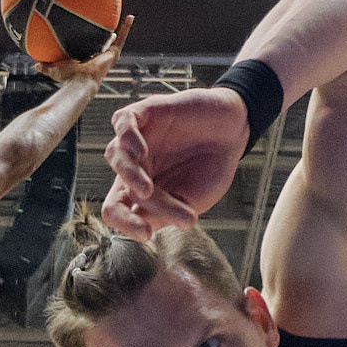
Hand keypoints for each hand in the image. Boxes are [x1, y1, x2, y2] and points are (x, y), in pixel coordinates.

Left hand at [47, 12, 134, 87]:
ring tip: (126, 18)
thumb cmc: (69, 78)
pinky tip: (130, 17)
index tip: (92, 35)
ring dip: (122, 30)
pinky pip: (122, 37)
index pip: (91, 49)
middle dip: (108, 37)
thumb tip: (34, 65)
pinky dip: (127, 28)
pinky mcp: (114, 53)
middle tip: (108, 28)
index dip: (92, 43)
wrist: (81, 81)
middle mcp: (100, 57)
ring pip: (117, 40)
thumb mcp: (54, 69)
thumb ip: (45, 66)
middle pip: (105, 44)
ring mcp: (108, 55)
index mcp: (88, 60)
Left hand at [101, 86, 248, 237]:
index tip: (146, 234)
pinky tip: (140, 152)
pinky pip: (122, 121)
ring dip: (128, 176)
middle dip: (136, 205)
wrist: (233, 132)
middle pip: (114, 189)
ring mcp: (138, 140)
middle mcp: (134, 167)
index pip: (117, 211)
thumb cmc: (211, 167)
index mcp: (141, 192)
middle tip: (164, 209)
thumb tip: (144, 227)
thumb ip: (166, 212)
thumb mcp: (192, 199)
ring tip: (148, 189)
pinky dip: (126, 137)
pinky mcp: (145, 112)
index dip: (125, 225)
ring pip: (114, 156)